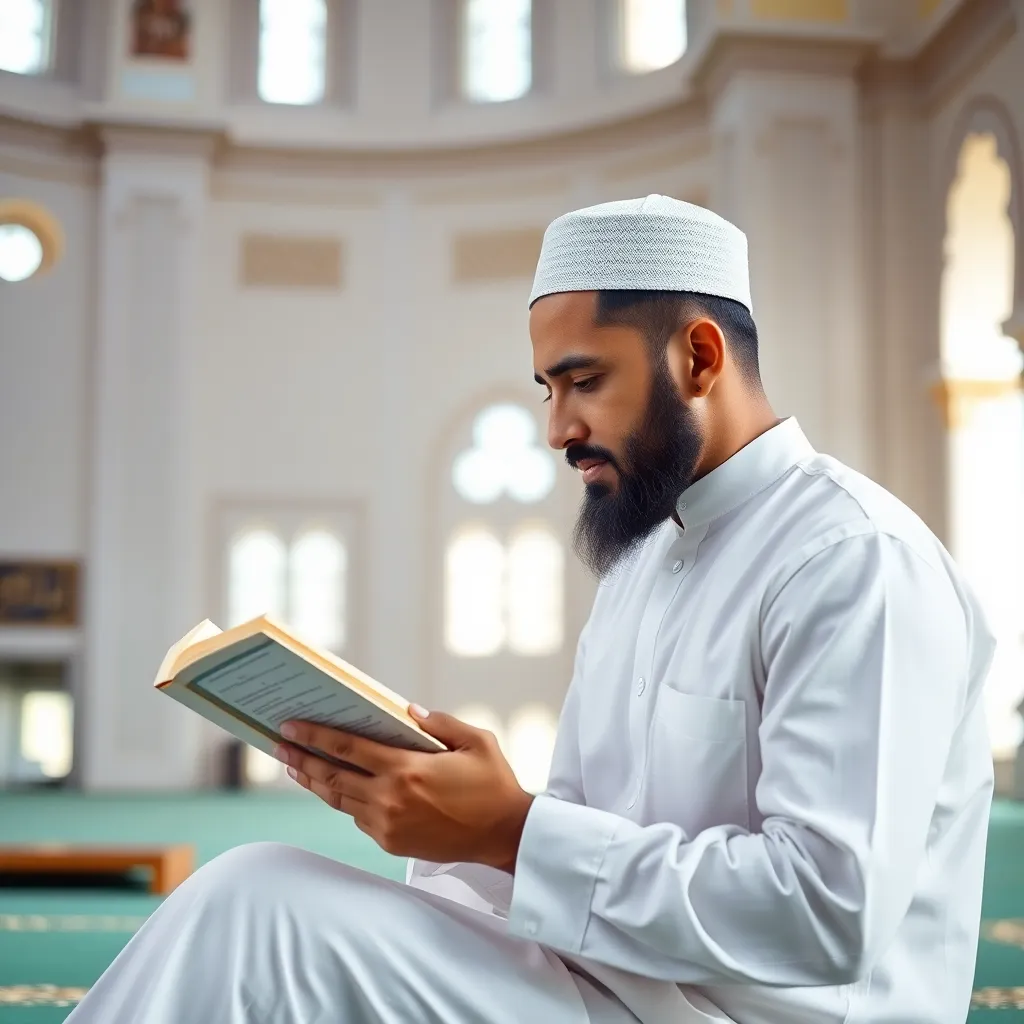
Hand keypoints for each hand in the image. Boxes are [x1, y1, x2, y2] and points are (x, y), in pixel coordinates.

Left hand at [273, 707, 533, 871]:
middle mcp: (390, 799)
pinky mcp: (391, 843)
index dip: (315, 736)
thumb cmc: (493, 784)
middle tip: (279, 745)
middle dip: (302, 759)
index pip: (347, 748)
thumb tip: (408, 710)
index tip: (291, 726)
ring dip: (315, 782)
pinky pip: (359, 818)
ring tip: (295, 768)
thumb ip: (439, 723)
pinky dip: (344, 801)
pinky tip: (335, 789)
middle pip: (332, 776)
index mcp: (407, 769)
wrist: (505, 835)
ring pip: (340, 801)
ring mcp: (388, 825)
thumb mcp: (475, 741)